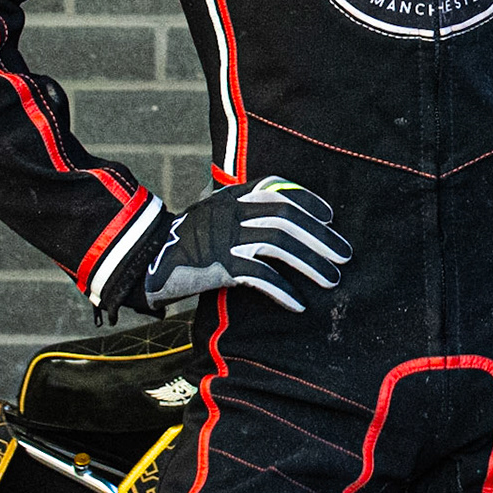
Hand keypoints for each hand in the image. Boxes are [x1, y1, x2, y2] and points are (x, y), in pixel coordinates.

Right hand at [145, 175, 351, 313]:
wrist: (147, 259)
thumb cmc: (189, 240)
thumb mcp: (217, 213)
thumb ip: (245, 211)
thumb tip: (288, 224)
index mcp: (234, 195)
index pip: (279, 190)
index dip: (308, 201)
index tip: (330, 217)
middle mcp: (233, 211)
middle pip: (287, 218)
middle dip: (320, 237)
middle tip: (344, 255)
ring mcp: (227, 237)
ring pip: (280, 244)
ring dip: (311, 263)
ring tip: (332, 279)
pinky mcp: (220, 265)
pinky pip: (260, 276)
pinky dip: (283, 290)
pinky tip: (299, 303)